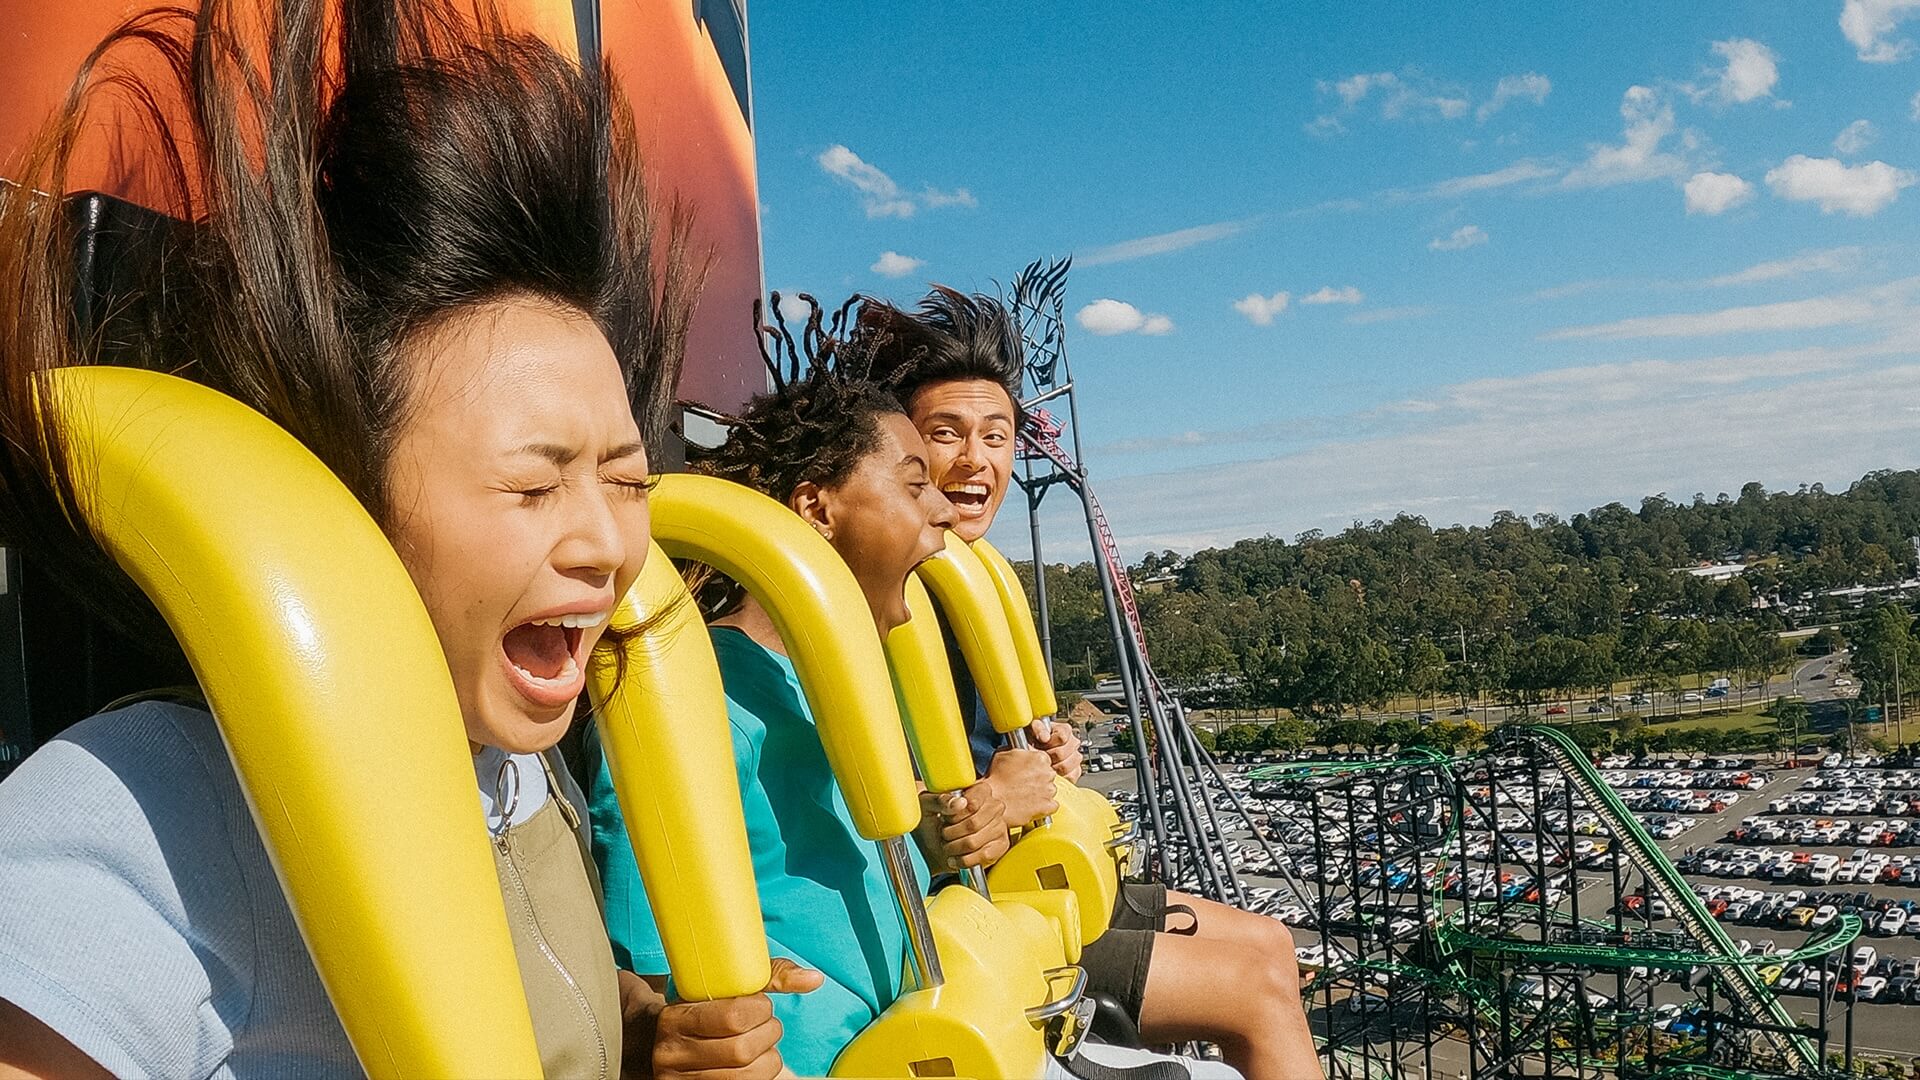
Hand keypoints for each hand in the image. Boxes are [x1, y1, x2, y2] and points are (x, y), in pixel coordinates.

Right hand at [643, 960, 823, 1079]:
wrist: (657, 1043)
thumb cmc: (701, 1011)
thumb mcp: (723, 989)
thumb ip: (769, 978)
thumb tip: (814, 979)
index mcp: (676, 1018)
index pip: (733, 1016)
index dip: (759, 1010)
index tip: (759, 1005)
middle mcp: (671, 1053)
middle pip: (742, 1050)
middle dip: (767, 1035)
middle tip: (764, 1027)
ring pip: (747, 1077)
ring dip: (768, 1060)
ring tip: (760, 1048)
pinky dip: (759, 1077)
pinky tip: (753, 1065)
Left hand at [921, 783, 1010, 869]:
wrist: (931, 843)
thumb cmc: (931, 819)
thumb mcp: (927, 804)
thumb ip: (941, 799)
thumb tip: (959, 803)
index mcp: (979, 790)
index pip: (972, 804)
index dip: (954, 816)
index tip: (944, 818)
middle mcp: (994, 806)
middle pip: (973, 824)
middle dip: (951, 833)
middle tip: (944, 833)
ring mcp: (999, 826)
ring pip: (974, 842)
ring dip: (954, 847)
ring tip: (948, 845)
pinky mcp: (1000, 846)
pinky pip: (983, 856)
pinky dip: (963, 860)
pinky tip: (955, 857)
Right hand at [981, 747, 1058, 827]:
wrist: (993, 799)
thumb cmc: (995, 777)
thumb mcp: (1004, 754)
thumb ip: (1020, 751)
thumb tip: (1023, 751)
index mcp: (1040, 757)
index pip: (1044, 760)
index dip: (1034, 766)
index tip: (1028, 771)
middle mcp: (1047, 772)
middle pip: (1048, 775)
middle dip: (1039, 779)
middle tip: (1024, 784)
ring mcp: (1049, 789)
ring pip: (1050, 790)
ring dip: (1042, 792)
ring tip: (1026, 795)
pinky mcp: (1047, 805)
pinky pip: (1052, 805)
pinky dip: (1045, 807)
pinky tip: (1033, 805)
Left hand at [1029, 719, 1082, 781]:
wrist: (1032, 750)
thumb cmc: (1033, 738)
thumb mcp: (1032, 728)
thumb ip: (1039, 728)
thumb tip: (1045, 737)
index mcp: (1064, 730)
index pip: (1061, 737)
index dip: (1049, 742)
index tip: (1041, 743)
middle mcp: (1072, 743)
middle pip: (1062, 753)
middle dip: (1048, 756)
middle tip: (1041, 755)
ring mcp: (1075, 757)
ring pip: (1066, 766)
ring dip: (1052, 766)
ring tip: (1045, 763)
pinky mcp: (1075, 771)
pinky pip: (1071, 776)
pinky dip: (1060, 776)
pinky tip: (1052, 770)